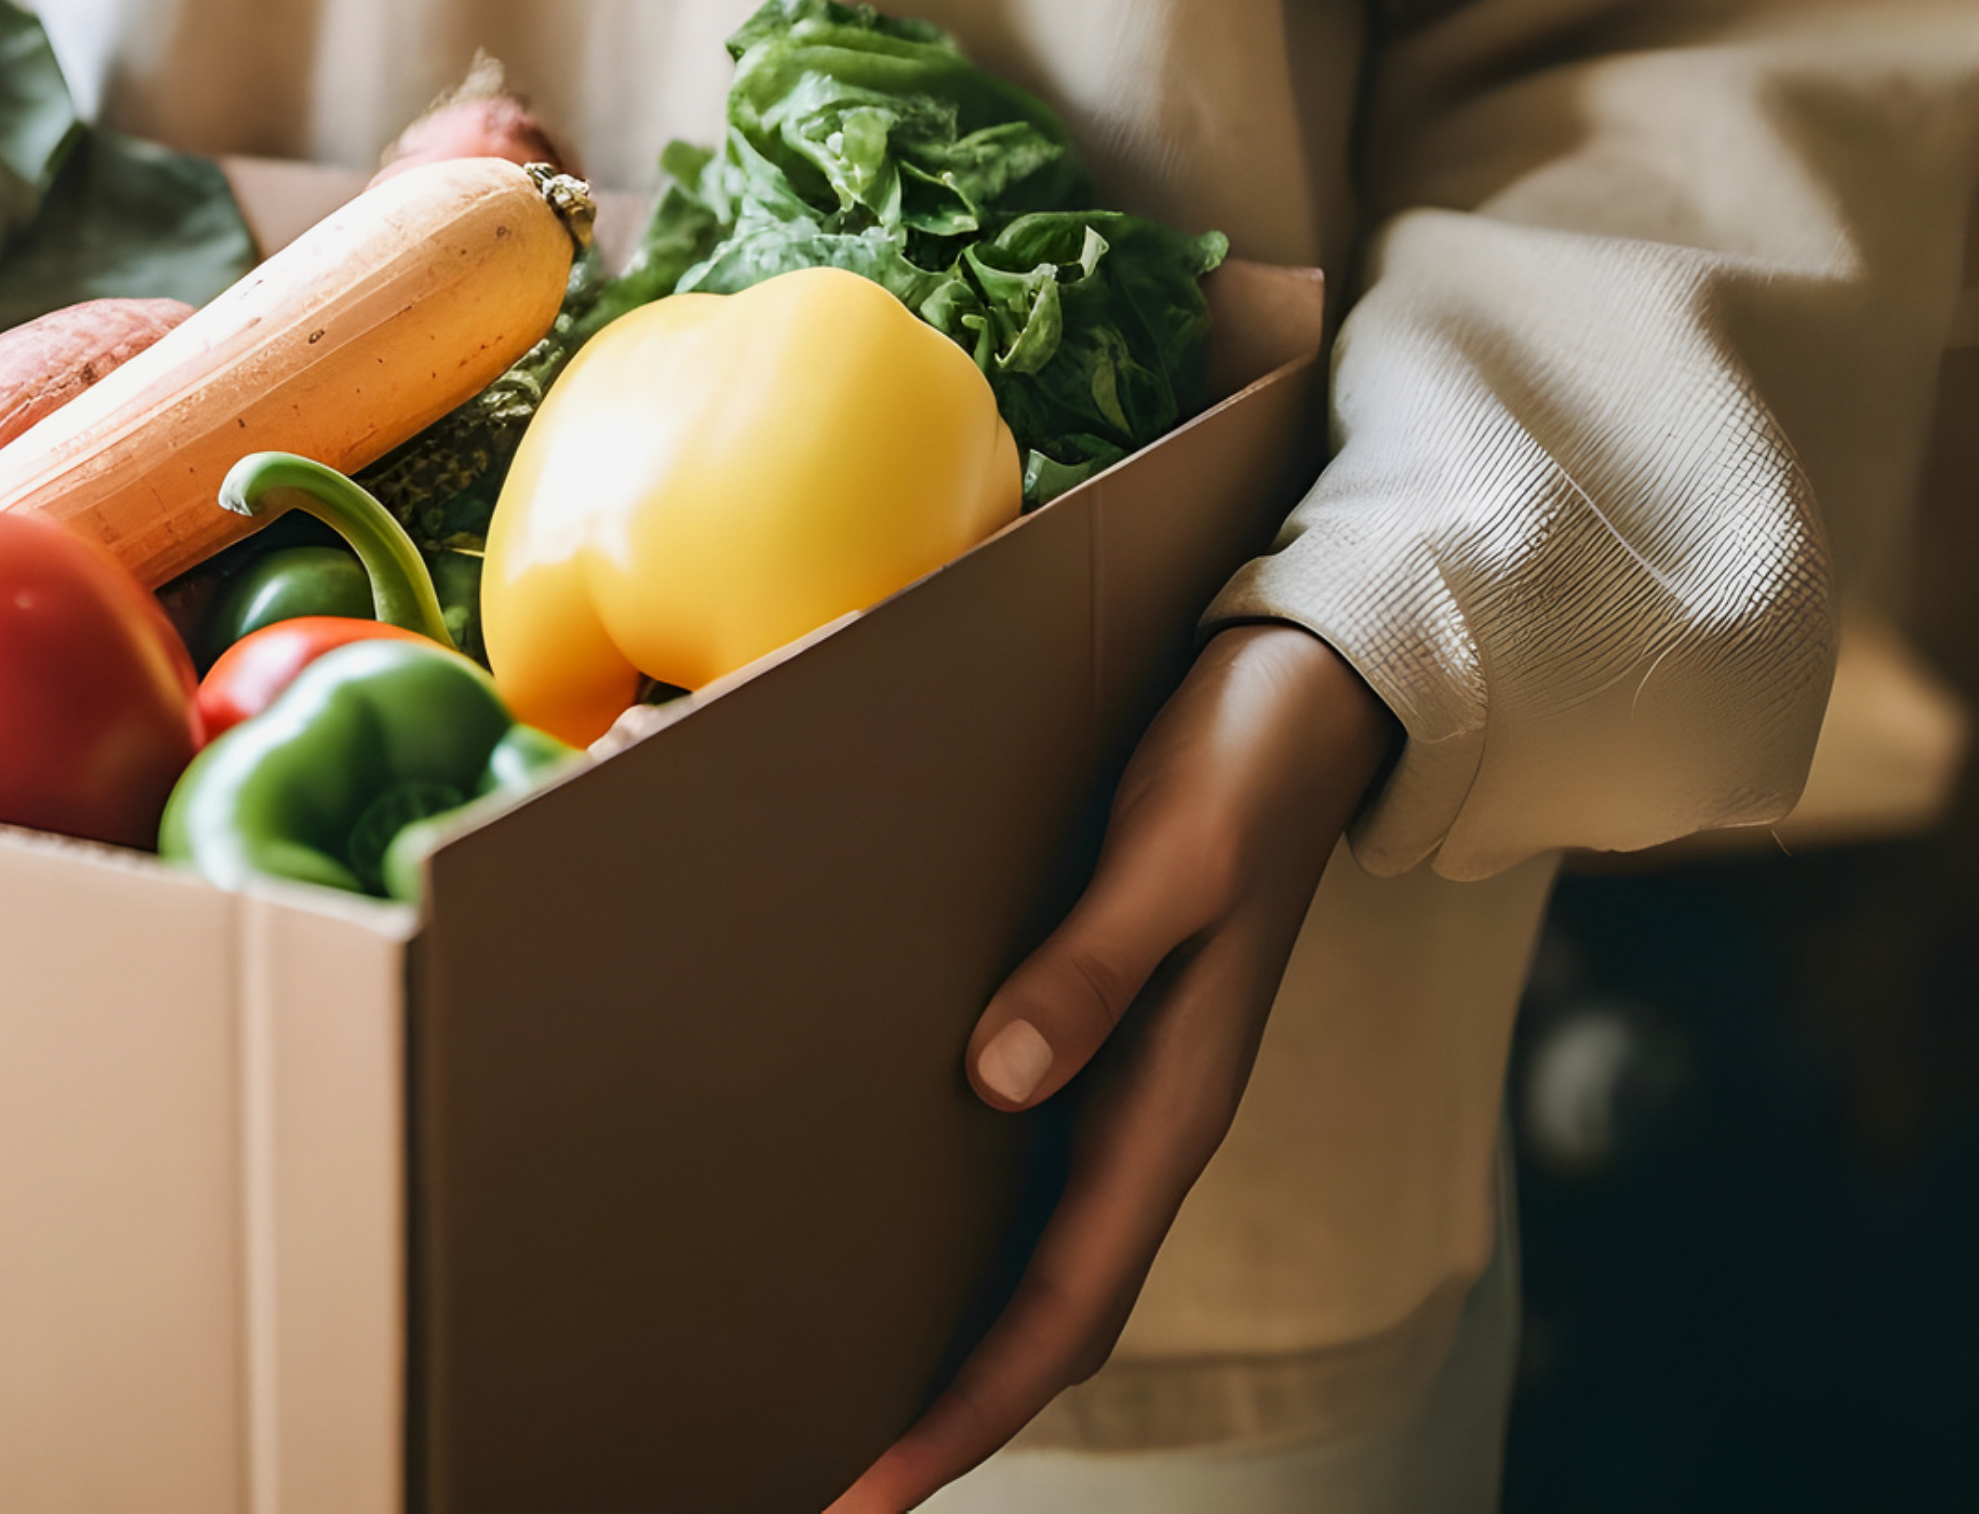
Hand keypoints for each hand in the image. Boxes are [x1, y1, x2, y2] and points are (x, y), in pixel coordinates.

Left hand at [828, 622, 1397, 1512]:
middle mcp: (1135, 1114)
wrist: (1307, 684)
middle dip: (935, 1402)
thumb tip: (998, 1082)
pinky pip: (996, 1150)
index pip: (1067, 1305)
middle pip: (1030, 1306)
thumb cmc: (1242, 762)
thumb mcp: (1177, 854)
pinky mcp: (1079, 1018)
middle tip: (818, 1477)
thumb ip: (1093, 964)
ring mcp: (1109, 1075)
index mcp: (1171, 1102)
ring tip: (810, 1376)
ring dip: (923, 1316)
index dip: (975, 1403)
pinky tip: (844, 1206)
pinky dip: (925, 1203)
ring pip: (1008, 1239)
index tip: (880, 1481)